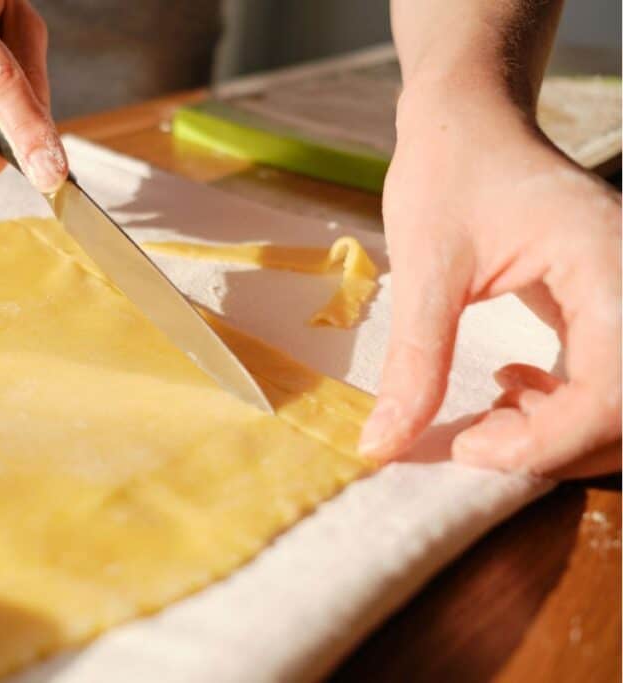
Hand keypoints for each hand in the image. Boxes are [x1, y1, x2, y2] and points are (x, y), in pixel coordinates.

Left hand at [359, 83, 621, 476]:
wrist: (467, 121)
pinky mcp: (611, 305)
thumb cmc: (449, 171)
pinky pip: (609, 381)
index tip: (469, 450)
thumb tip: (383, 444)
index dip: (546, 441)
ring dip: (560, 432)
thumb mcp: (426, 267)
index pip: (613, 391)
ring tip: (490, 415)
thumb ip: (415, 360)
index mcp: (611, 265)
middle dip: (555, 447)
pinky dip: (563, 406)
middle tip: (475, 443)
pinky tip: (510, 386)